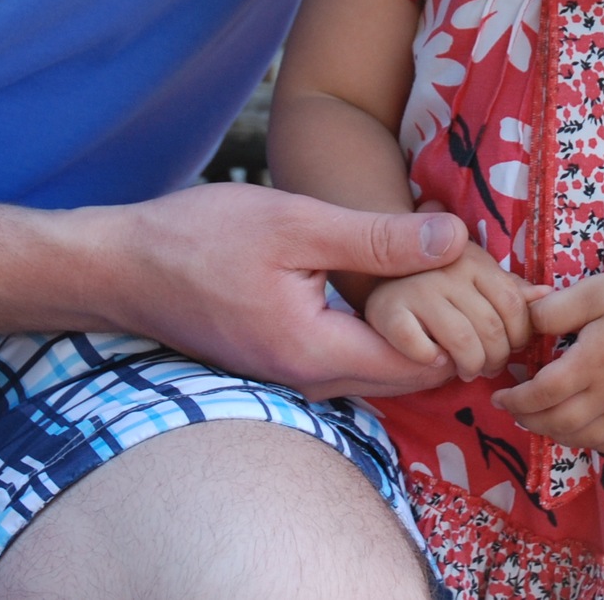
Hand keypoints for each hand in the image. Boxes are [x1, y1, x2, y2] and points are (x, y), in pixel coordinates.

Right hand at [97, 182, 469, 399]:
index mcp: (317, 355)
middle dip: (450, 334)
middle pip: (409, 376)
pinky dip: (384, 331)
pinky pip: (352, 359)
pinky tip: (394, 286)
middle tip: (476, 280)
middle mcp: (308, 381)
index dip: (463, 328)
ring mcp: (292, 377)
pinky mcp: (282, 361)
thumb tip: (457, 240)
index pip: (423, 365)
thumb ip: (378, 239)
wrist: (121, 267)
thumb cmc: (198, 238)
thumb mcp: (296, 222)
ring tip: (444, 277)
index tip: (482, 281)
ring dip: (419, 332)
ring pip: (381, 369)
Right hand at [363, 250, 536, 382]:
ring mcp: (416, 289)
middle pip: (492, 328)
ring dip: (471, 366)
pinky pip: (422, 351)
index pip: (515, 304)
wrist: (376, 274)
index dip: (520, 336)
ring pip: (464, 343)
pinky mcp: (388, 312)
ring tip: (467, 369)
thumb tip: (548, 297)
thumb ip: (510, 291)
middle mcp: (447, 270)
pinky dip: (433, 364)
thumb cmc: (439, 284)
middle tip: (488, 366)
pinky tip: (435, 361)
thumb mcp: (476, 279)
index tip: (512, 347)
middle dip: (496, 358)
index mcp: (474, 259)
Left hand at [491, 268, 603, 453]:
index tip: (500, 395)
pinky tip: (578, 430)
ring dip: (553, 434)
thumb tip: (525, 324)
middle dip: (528, 419)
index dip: (516, 400)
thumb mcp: (592, 292)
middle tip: (512, 408)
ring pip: (583, 438)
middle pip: (558, 422)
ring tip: (538, 418)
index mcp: (592, 362)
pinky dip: (589, 443)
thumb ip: (554, 310)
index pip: (543, 394)